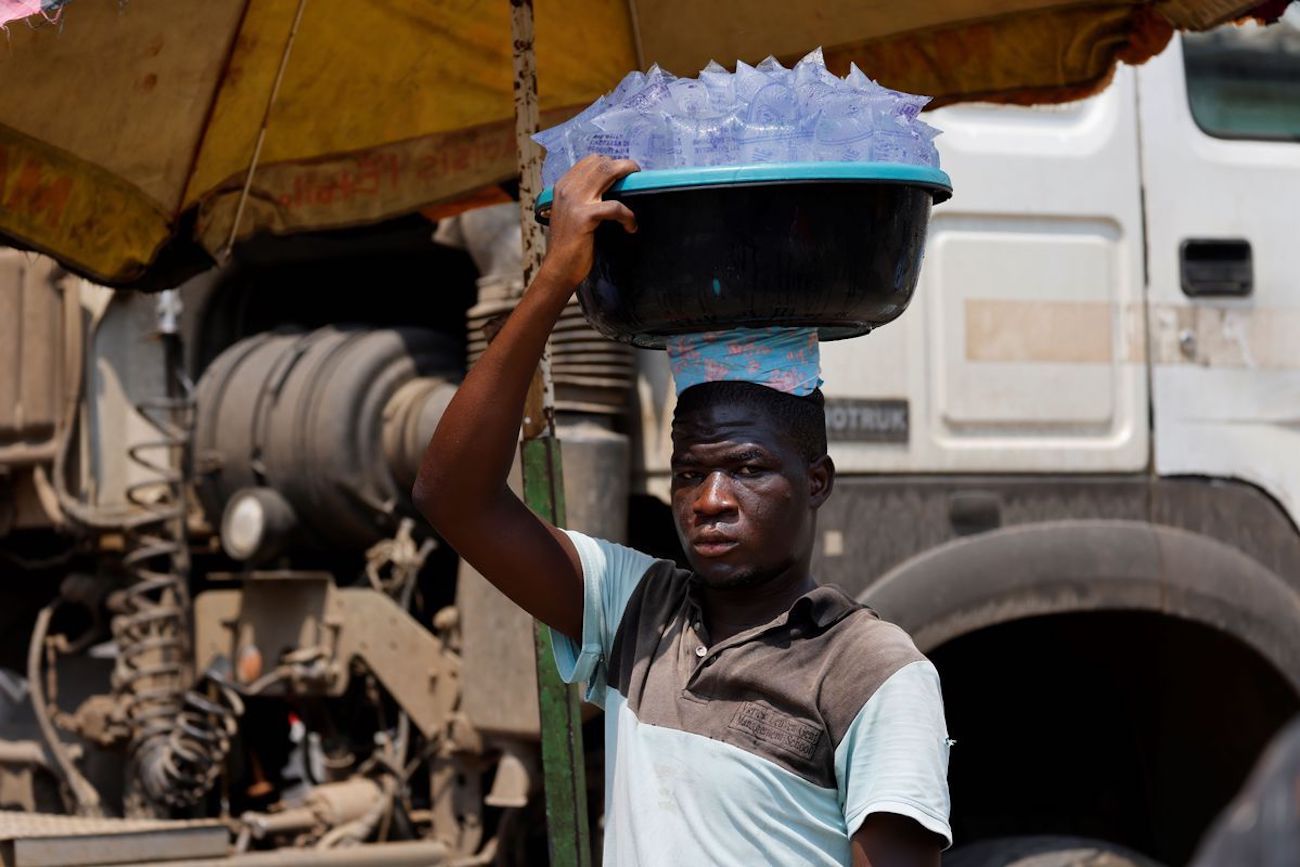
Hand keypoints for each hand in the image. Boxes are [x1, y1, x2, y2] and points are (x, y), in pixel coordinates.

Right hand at [541, 155, 639, 287]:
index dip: (611, 163)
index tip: (624, 172)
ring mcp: (575, 201)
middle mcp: (567, 189)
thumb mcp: (571, 214)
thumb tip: (608, 188)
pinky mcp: (585, 216)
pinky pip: (615, 207)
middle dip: (624, 166)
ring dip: (629, 178)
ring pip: (608, 173)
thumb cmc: (569, 245)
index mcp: (563, 186)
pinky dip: (628, 216)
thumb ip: (582, 198)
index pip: (590, 160)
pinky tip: (631, 226)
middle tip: (637, 176)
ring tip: (640, 189)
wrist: (558, 268)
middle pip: (601, 163)